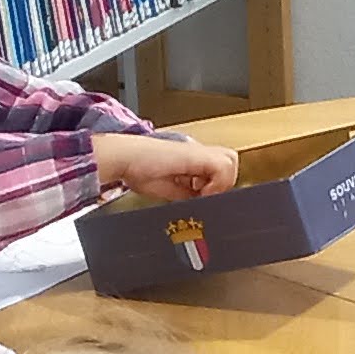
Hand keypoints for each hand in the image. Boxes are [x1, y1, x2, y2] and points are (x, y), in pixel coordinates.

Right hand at [93, 130, 238, 199]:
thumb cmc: (137, 170)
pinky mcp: (196, 153)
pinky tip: (198, 191)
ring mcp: (197, 150)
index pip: (220, 168)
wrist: (123, 158)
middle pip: (231, 160)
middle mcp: (197, 151)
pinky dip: (215, 184)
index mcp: (191, 158)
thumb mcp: (168, 189)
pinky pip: (222, 167)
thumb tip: (200, 203)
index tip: (201, 199)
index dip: (216, 186)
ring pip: (230, 160)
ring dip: (220, 183)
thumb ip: (187, 193)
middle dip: (223, 182)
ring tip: (202, 194)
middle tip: (204, 195)